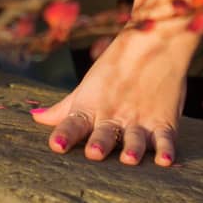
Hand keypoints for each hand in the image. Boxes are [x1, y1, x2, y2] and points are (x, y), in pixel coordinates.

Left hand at [29, 26, 187, 167]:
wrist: (154, 41)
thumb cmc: (115, 68)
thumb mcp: (87, 87)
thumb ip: (64, 108)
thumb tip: (35, 117)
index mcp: (92, 107)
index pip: (75, 123)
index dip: (65, 134)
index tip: (56, 145)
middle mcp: (114, 115)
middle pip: (105, 133)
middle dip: (100, 143)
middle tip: (95, 153)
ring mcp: (140, 119)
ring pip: (136, 138)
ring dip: (133, 149)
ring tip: (130, 159)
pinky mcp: (164, 121)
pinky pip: (166, 138)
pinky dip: (167, 150)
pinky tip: (166, 161)